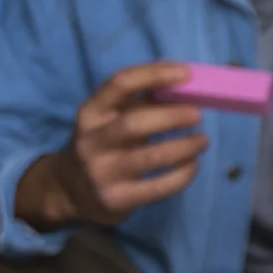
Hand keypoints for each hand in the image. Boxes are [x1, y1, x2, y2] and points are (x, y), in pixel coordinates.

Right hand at [19, 61, 207, 228]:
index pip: (120, 84)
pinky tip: (192, 165)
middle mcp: (92, 141)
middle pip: (135, 123)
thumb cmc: (104, 144)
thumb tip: (184, 80)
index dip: (154, 74)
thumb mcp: (111, 118)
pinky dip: (184, 174)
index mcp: (91, 112)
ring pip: (152, 157)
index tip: (186, 73)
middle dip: (172, 116)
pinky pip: (159, 187)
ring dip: (185, 146)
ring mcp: (103, 173)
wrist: (70, 191)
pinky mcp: (117, 199)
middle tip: (197, 115)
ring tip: (202, 141)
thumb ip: (141, 100)